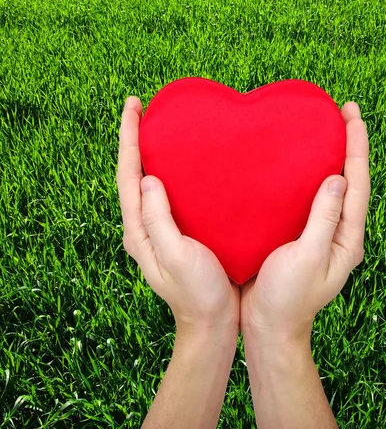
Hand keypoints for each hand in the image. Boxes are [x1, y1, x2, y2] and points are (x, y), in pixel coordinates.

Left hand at [116, 96, 239, 337]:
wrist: (214, 322)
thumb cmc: (198, 293)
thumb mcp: (177, 256)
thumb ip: (158, 220)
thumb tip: (148, 178)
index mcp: (139, 230)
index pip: (128, 175)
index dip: (129, 138)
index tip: (134, 107)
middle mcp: (143, 226)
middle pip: (133, 173)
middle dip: (134, 139)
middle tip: (143, 108)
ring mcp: (159, 229)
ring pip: (148, 181)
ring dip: (150, 151)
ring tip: (160, 126)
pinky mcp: (177, 230)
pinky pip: (167, 193)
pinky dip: (169, 169)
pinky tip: (185, 162)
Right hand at [240, 101, 370, 345]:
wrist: (267, 326)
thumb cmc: (287, 298)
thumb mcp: (308, 259)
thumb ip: (323, 220)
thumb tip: (337, 178)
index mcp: (347, 239)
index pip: (358, 184)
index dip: (357, 148)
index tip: (353, 116)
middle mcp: (338, 232)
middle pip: (349, 180)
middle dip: (348, 145)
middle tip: (341, 112)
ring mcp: (319, 233)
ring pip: (330, 186)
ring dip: (329, 156)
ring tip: (322, 128)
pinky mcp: (298, 233)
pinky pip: (308, 197)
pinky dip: (306, 174)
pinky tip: (294, 162)